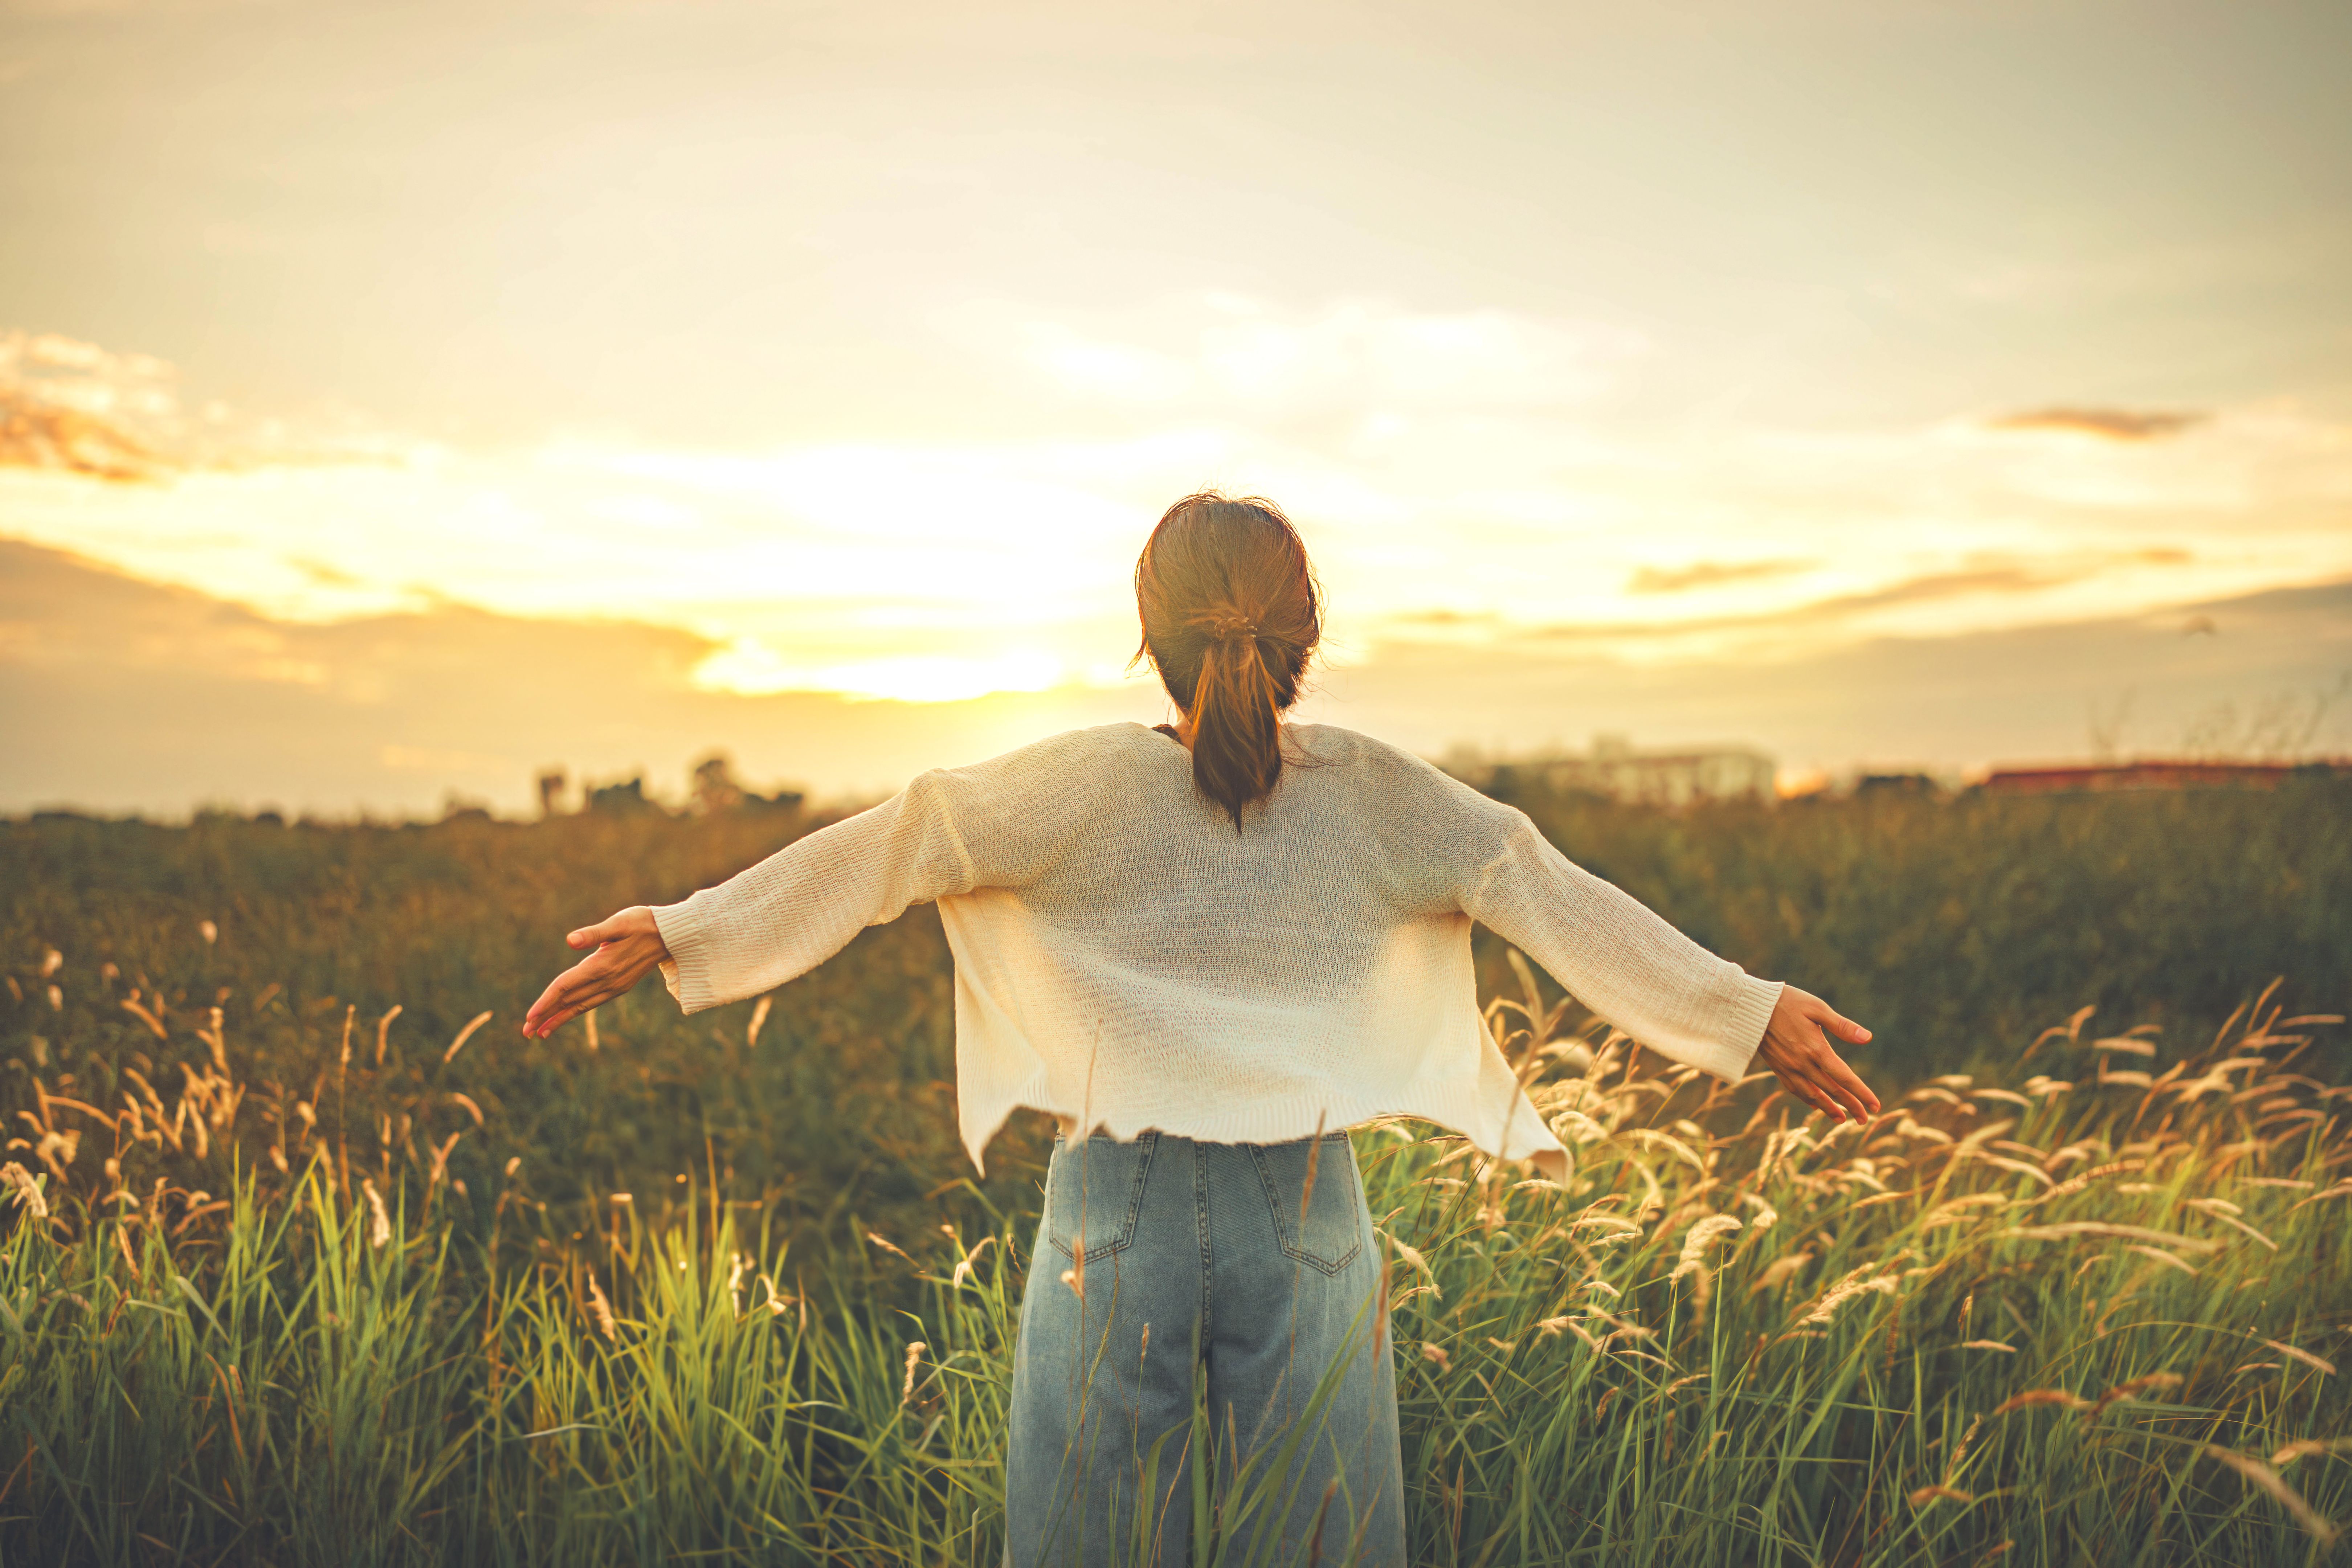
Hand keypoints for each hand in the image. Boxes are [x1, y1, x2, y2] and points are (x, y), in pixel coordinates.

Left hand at [521, 906, 670, 1039]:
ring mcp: (614, 987)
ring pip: (581, 1007)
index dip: (546, 1001)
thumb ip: (594, 933)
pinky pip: (592, 1003)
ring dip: (559, 1019)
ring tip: (540, 1032)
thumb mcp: (619, 922)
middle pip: (569, 1002)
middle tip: (525, 1032)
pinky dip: (576, 1012)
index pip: (566, 986)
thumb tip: (570, 940)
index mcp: (602, 965)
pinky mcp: (619, 987)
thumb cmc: (643, 922)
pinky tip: (566, 1015)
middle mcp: (608, 981)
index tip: (529, 1017)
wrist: (673, 936)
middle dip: (546, 1016)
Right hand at [1755, 984, 1879, 1122]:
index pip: (1844, 1077)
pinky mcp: (1777, 1067)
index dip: (1861, 1093)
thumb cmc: (1786, 1001)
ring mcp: (1788, 1067)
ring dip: (1829, 1109)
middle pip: (1831, 1091)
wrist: (1749, 1006)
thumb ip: (1842, 1025)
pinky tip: (1814, 1104)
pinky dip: (1807, 1099)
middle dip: (1850, 1106)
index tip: (1876, 1106)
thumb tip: (1868, 1038)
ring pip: (1812, 1095)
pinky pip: (1794, 1089)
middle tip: (1864, 1120)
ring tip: (1841, 1120)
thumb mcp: (1817, 1007)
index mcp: (1815, 1049)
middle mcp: (1802, 1063)